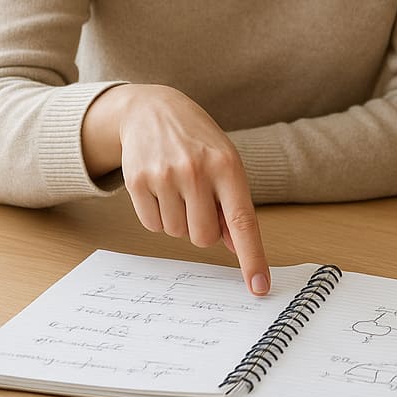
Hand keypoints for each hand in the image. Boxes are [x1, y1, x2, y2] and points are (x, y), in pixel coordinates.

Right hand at [83, 84, 269, 295]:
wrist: (152, 109)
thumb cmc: (197, 140)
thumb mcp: (225, 162)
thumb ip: (232, 204)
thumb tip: (235, 246)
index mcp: (228, 166)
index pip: (243, 221)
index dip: (252, 257)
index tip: (259, 287)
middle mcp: (197, 171)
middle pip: (204, 237)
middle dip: (203, 229)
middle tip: (200, 201)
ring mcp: (165, 176)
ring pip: (176, 233)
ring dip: (179, 219)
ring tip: (178, 187)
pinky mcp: (137, 182)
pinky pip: (152, 225)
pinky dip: (158, 214)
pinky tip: (159, 187)